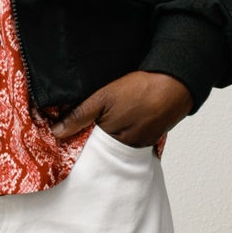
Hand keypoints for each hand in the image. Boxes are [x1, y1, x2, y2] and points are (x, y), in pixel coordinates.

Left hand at [49, 71, 193, 147]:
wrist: (175, 84)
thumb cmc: (140, 89)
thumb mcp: (103, 97)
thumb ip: (79, 115)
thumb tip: (56, 133)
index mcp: (113, 140)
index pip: (89, 145)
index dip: (81, 135)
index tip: (75, 126)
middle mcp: (128, 148)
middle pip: (104, 146)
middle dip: (97, 136)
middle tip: (98, 117)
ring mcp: (142, 144)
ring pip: (119, 142)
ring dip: (113, 132)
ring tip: (114, 115)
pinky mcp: (152, 138)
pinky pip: (134, 138)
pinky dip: (128, 130)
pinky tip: (128, 116)